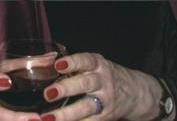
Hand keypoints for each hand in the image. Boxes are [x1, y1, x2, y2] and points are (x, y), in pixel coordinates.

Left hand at [39, 53, 163, 120]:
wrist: (135, 92)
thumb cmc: (103, 74)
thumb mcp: (93, 64)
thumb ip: (73, 65)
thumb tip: (41, 62)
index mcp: (97, 65)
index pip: (85, 61)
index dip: (72, 62)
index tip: (58, 65)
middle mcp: (103, 81)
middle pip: (85, 84)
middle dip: (66, 89)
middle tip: (48, 93)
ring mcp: (105, 101)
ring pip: (86, 107)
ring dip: (66, 114)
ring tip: (48, 118)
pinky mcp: (105, 117)